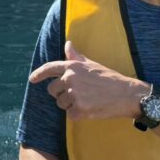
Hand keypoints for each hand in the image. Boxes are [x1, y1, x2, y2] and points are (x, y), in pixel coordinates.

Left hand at [28, 41, 145, 119]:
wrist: (127, 94)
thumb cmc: (110, 78)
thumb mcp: (92, 65)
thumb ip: (76, 57)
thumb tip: (68, 44)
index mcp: (72, 67)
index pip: (49, 68)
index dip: (39, 74)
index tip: (32, 79)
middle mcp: (70, 80)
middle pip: (52, 90)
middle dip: (60, 93)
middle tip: (77, 94)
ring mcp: (74, 95)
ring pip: (60, 104)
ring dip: (70, 105)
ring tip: (87, 100)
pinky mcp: (79, 110)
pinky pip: (70, 115)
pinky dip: (78, 115)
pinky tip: (91, 109)